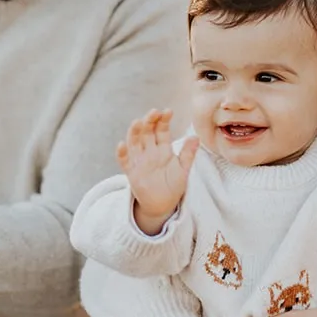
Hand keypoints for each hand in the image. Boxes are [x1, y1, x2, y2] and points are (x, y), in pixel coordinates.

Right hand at [118, 109, 196, 234]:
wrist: (163, 205)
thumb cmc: (173, 185)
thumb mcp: (183, 169)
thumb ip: (188, 153)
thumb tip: (196, 136)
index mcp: (163, 149)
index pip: (161, 130)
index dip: (163, 120)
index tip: (168, 111)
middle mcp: (150, 152)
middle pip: (147, 132)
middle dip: (149, 121)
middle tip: (154, 112)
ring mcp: (140, 161)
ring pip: (134, 142)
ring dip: (134, 132)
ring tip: (138, 122)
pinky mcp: (132, 173)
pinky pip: (125, 161)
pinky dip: (121, 153)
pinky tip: (121, 144)